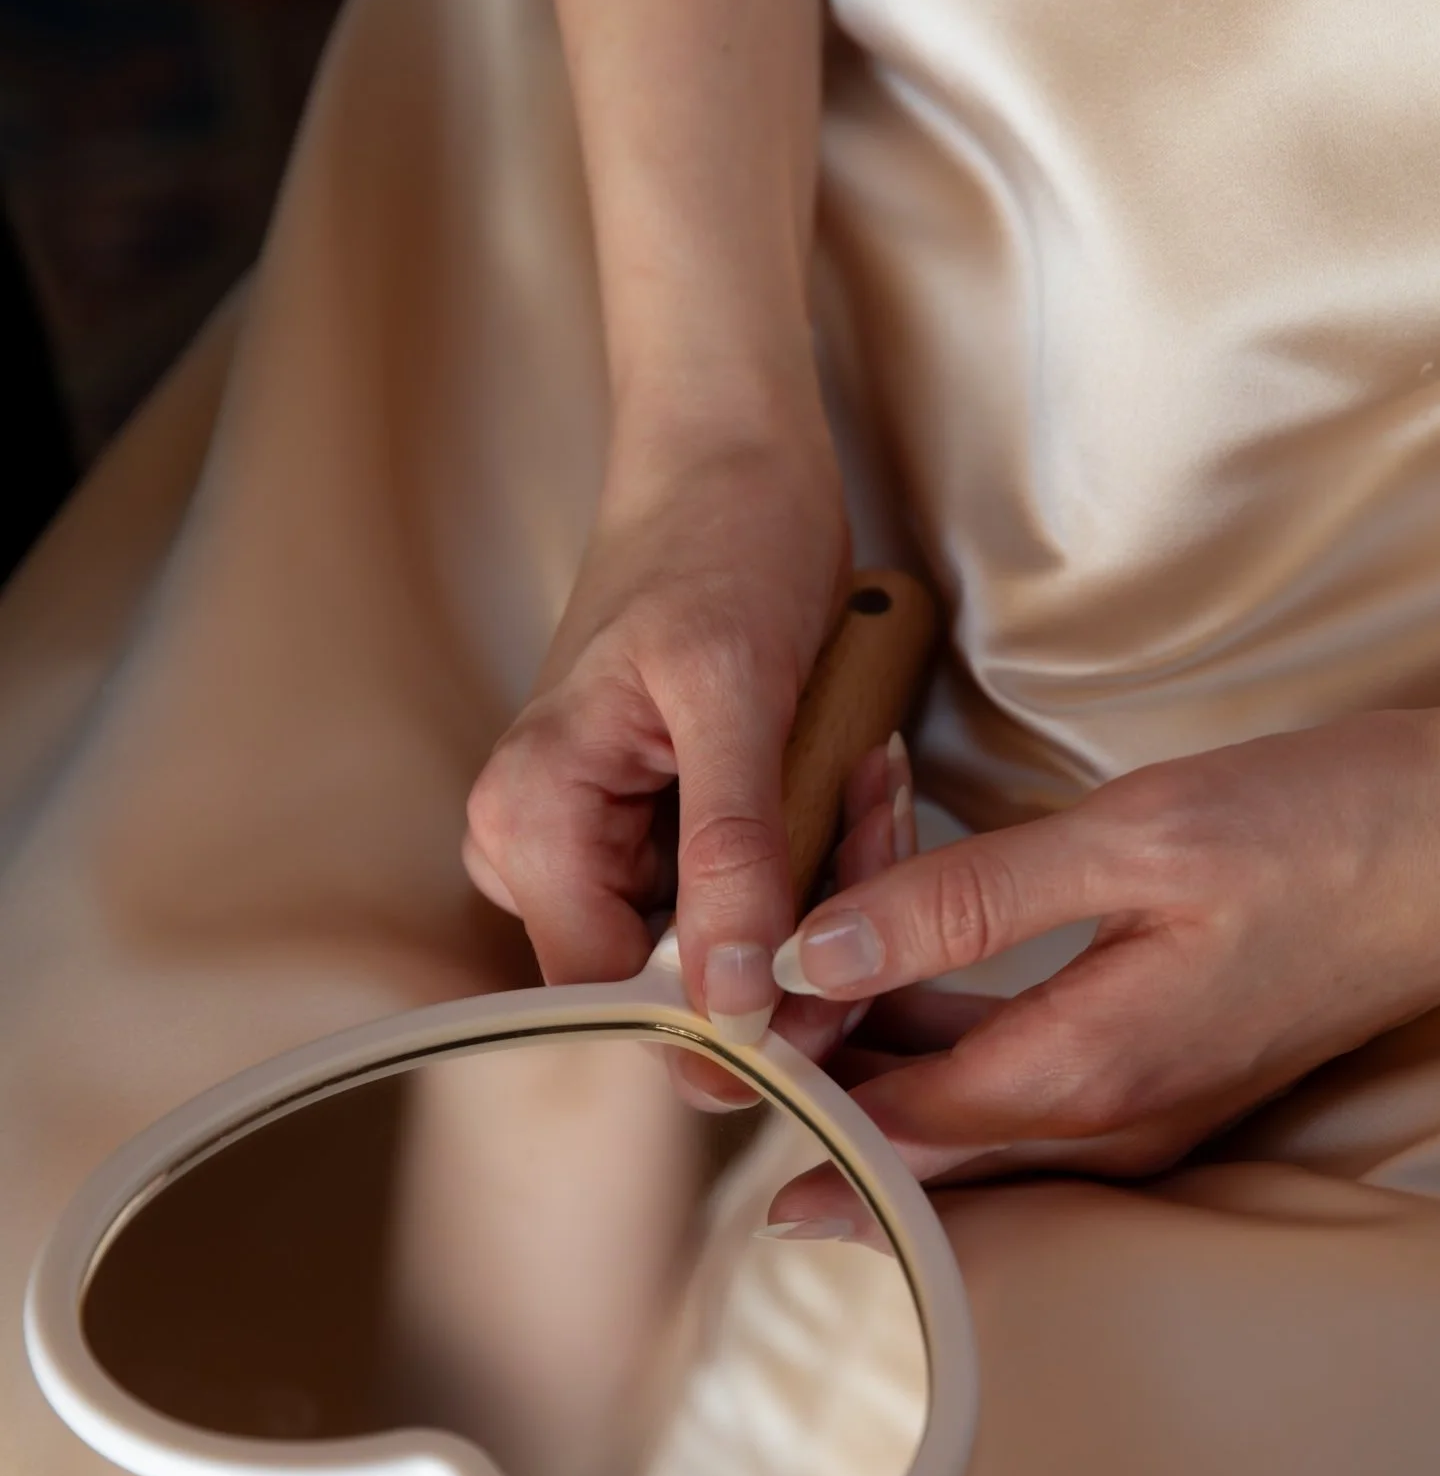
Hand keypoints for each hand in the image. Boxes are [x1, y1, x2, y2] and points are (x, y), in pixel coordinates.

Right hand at [464, 383, 848, 1030]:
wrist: (730, 457)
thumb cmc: (718, 540)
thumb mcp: (736, 693)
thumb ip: (729, 853)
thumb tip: (729, 1003)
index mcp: (530, 826)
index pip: (618, 1003)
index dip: (733, 1017)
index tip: (838, 974)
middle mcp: (545, 851)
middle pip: (684, 983)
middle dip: (804, 929)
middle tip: (873, 819)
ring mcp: (604, 844)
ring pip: (735, 945)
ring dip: (831, 883)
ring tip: (869, 775)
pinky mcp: (662, 830)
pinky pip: (755, 893)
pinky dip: (826, 853)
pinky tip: (857, 775)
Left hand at [769, 705, 1439, 1185]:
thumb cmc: (1320, 831)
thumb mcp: (1129, 844)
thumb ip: (960, 905)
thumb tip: (810, 951)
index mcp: (1082, 1086)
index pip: (877, 1132)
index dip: (781, 1081)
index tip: (702, 1023)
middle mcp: (1105, 1129)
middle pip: (908, 1132)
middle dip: (818, 1051)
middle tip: (752, 953)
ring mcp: (1139, 1107)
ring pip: (958, 1097)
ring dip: (880, 1023)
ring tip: (821, 910)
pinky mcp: (1161, 1066)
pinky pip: (1015, 1067)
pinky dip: (946, 1009)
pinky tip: (906, 928)